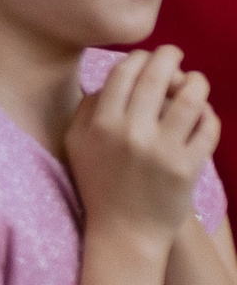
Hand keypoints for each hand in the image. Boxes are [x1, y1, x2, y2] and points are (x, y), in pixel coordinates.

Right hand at [66, 47, 219, 249]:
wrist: (124, 231)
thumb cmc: (98, 183)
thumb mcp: (76, 143)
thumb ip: (88, 109)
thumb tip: (111, 80)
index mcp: (101, 124)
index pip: (123, 74)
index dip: (137, 58)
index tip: (145, 56)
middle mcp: (131, 133)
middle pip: (156, 79)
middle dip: (168, 58)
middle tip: (174, 53)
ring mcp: (162, 151)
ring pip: (189, 101)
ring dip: (196, 83)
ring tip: (196, 80)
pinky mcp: (187, 168)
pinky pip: (206, 131)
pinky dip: (208, 116)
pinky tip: (204, 114)